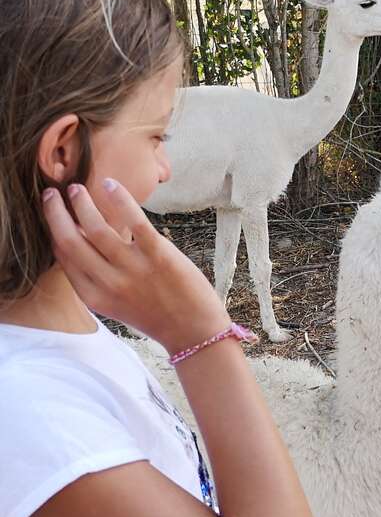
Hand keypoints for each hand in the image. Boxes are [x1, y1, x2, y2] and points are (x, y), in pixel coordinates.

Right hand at [42, 180, 228, 352]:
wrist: (193, 332)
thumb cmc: (156, 313)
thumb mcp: (117, 302)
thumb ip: (98, 276)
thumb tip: (82, 238)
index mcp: (95, 297)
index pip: (64, 257)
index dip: (54, 230)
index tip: (51, 211)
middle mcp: (109, 284)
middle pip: (70, 241)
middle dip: (56, 213)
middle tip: (52, 193)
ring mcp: (133, 270)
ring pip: (96, 229)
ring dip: (82, 204)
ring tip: (76, 189)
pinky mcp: (159, 255)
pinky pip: (134, 221)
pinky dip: (119, 199)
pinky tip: (109, 184)